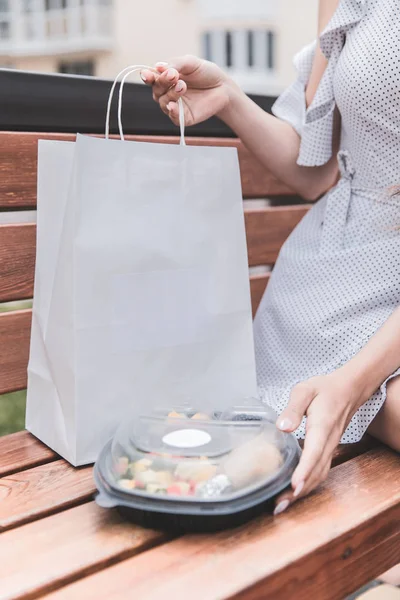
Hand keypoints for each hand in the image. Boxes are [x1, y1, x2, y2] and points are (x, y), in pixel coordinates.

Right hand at [141, 55, 238, 126]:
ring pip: (163, 103)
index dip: (147, 77)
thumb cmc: (206, 73)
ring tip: (183, 86)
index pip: (151, 78)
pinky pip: (173, 117)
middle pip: (156, 90)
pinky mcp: (183, 118)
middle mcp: (167, 93)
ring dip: (170, 94)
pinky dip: (172, 111)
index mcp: (166, 78)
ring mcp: (175, 106)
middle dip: (162, 82)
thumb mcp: (190, 63)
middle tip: (174, 76)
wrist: (223, 87)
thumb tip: (158, 67)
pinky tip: (173, 105)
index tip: (148, 75)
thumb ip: (175, 64)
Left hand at [273, 371, 362, 514]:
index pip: (315, 451)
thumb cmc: (324, 389)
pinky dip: (309, 484)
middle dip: (300, 490)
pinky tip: (295, 491)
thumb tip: (282, 427)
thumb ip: (293, 408)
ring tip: (283, 503)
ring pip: (320, 474)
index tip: (294, 486)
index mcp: (322, 425)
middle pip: (317, 470)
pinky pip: (321, 471)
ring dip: (304, 491)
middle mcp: (329, 440)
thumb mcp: (304, 390)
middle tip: (280, 504)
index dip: (305, 470)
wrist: (348, 390)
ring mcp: (331, 447)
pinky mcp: (328, 450)